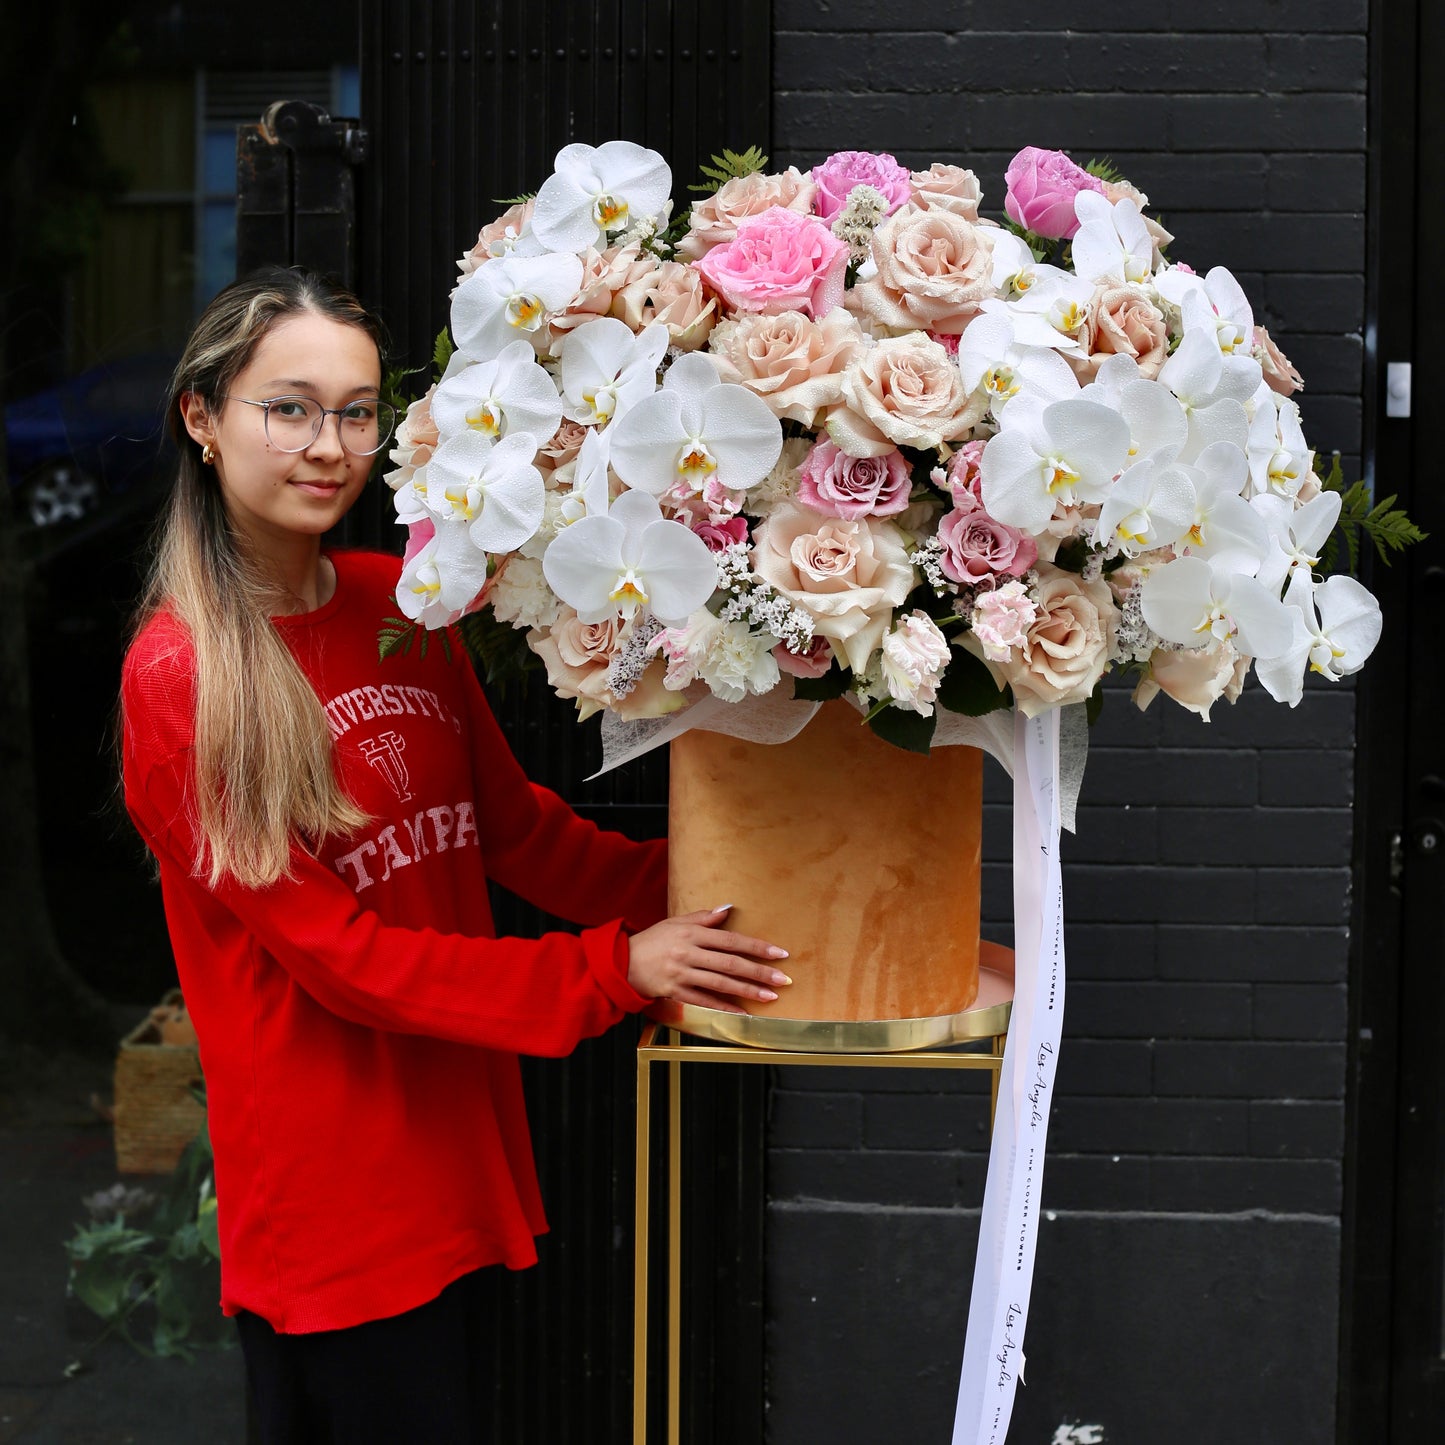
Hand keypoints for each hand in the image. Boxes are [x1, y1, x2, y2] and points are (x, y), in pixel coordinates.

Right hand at [627, 905, 790, 1014]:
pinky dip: (724, 1007)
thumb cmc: (653, 940)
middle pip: (729, 963)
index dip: (756, 946)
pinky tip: (743, 1012)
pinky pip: (704, 1001)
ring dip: (747, 991)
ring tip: (770, 996)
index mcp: (691, 934)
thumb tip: (728, 909)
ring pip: (720, 984)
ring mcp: (681, 974)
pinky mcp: (675, 992)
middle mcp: (688, 953)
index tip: (779, 953)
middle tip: (783, 979)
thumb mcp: (676, 922)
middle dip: (759, 972)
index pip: (730, 940)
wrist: (622, 962)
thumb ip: (704, 918)